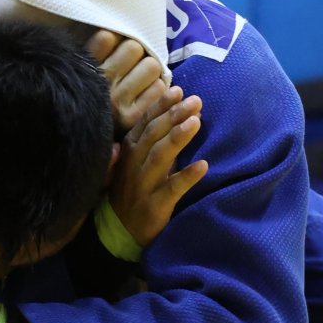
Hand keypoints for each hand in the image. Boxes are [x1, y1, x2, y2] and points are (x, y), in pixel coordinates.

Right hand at [86, 30, 165, 134]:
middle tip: (131, 63)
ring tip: (140, 78)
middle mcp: (98, 84)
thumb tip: (118, 32)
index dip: (116, 39)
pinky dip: (156, 88)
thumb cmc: (85, 98)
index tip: (115, 47)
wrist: (78, 141)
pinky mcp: (132, 118)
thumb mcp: (82, 72)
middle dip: (136, 53)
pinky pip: (158, 88)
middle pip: (134, 48)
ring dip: (148, 70)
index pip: (108, 37)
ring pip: (151, 66)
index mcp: (84, 69)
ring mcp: (116, 102)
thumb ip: (95, 51)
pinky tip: (145, 93)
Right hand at [109, 85, 207, 247]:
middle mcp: (133, 164)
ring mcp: (143, 185)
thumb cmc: (132, 191)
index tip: (179, 90)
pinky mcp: (154, 206)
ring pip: (159, 157)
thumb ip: (154, 141)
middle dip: (174, 115)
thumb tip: (178, 113)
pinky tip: (203, 166)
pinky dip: (187, 176)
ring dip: (178, 138)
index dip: (161, 106)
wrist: (119, 232)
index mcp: (129, 151)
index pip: (145, 123)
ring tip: (195, 121)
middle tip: (195, 100)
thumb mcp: (136, 162)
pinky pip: (172, 189)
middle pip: (154, 135)